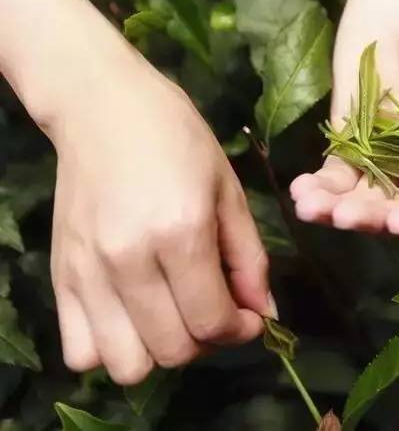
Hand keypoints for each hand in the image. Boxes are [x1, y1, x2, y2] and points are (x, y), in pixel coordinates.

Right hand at [46, 49, 274, 384]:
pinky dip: (112, 350)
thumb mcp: (229, 190)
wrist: (103, 106)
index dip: (242, 330)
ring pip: (126, 365)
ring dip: (160, 352)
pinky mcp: (60, 276)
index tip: (250, 317)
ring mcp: (87, 273)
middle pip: (173, 351)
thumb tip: (264, 313)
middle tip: (216, 310)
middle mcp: (128, 260)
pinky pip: (80, 352)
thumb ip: (250, 259)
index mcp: (180, 233)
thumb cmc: (177, 139)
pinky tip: (134, 317)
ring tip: (174, 316)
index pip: (212, 321)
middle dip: (208, 341)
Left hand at [290, 0, 398, 233]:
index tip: (398, 223)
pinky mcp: (352, 136)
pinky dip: (321, 187)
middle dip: (374, 216)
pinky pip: (338, 172)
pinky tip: (301, 192)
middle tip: (346, 217)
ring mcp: (388, 152)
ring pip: (367, 195)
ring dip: (340, 209)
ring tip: (313, 209)